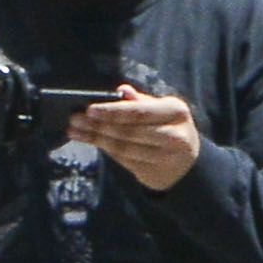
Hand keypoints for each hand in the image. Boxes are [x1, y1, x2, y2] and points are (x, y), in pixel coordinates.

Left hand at [68, 85, 206, 190]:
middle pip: (129, 131)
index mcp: (176, 111)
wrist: (187, 163)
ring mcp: (166, 157)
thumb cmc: (168, 127)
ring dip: (96, 139)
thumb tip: (121, 90)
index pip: (139, 111)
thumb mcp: (162, 110)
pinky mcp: (155, 173)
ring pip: (123, 147)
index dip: (113, 111)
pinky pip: (124, 160)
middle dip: (99, 125)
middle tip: (75, 119)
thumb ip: (141, 101)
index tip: (89, 109)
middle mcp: (175, 135)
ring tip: (75, 130)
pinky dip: (104, 149)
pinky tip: (89, 141)